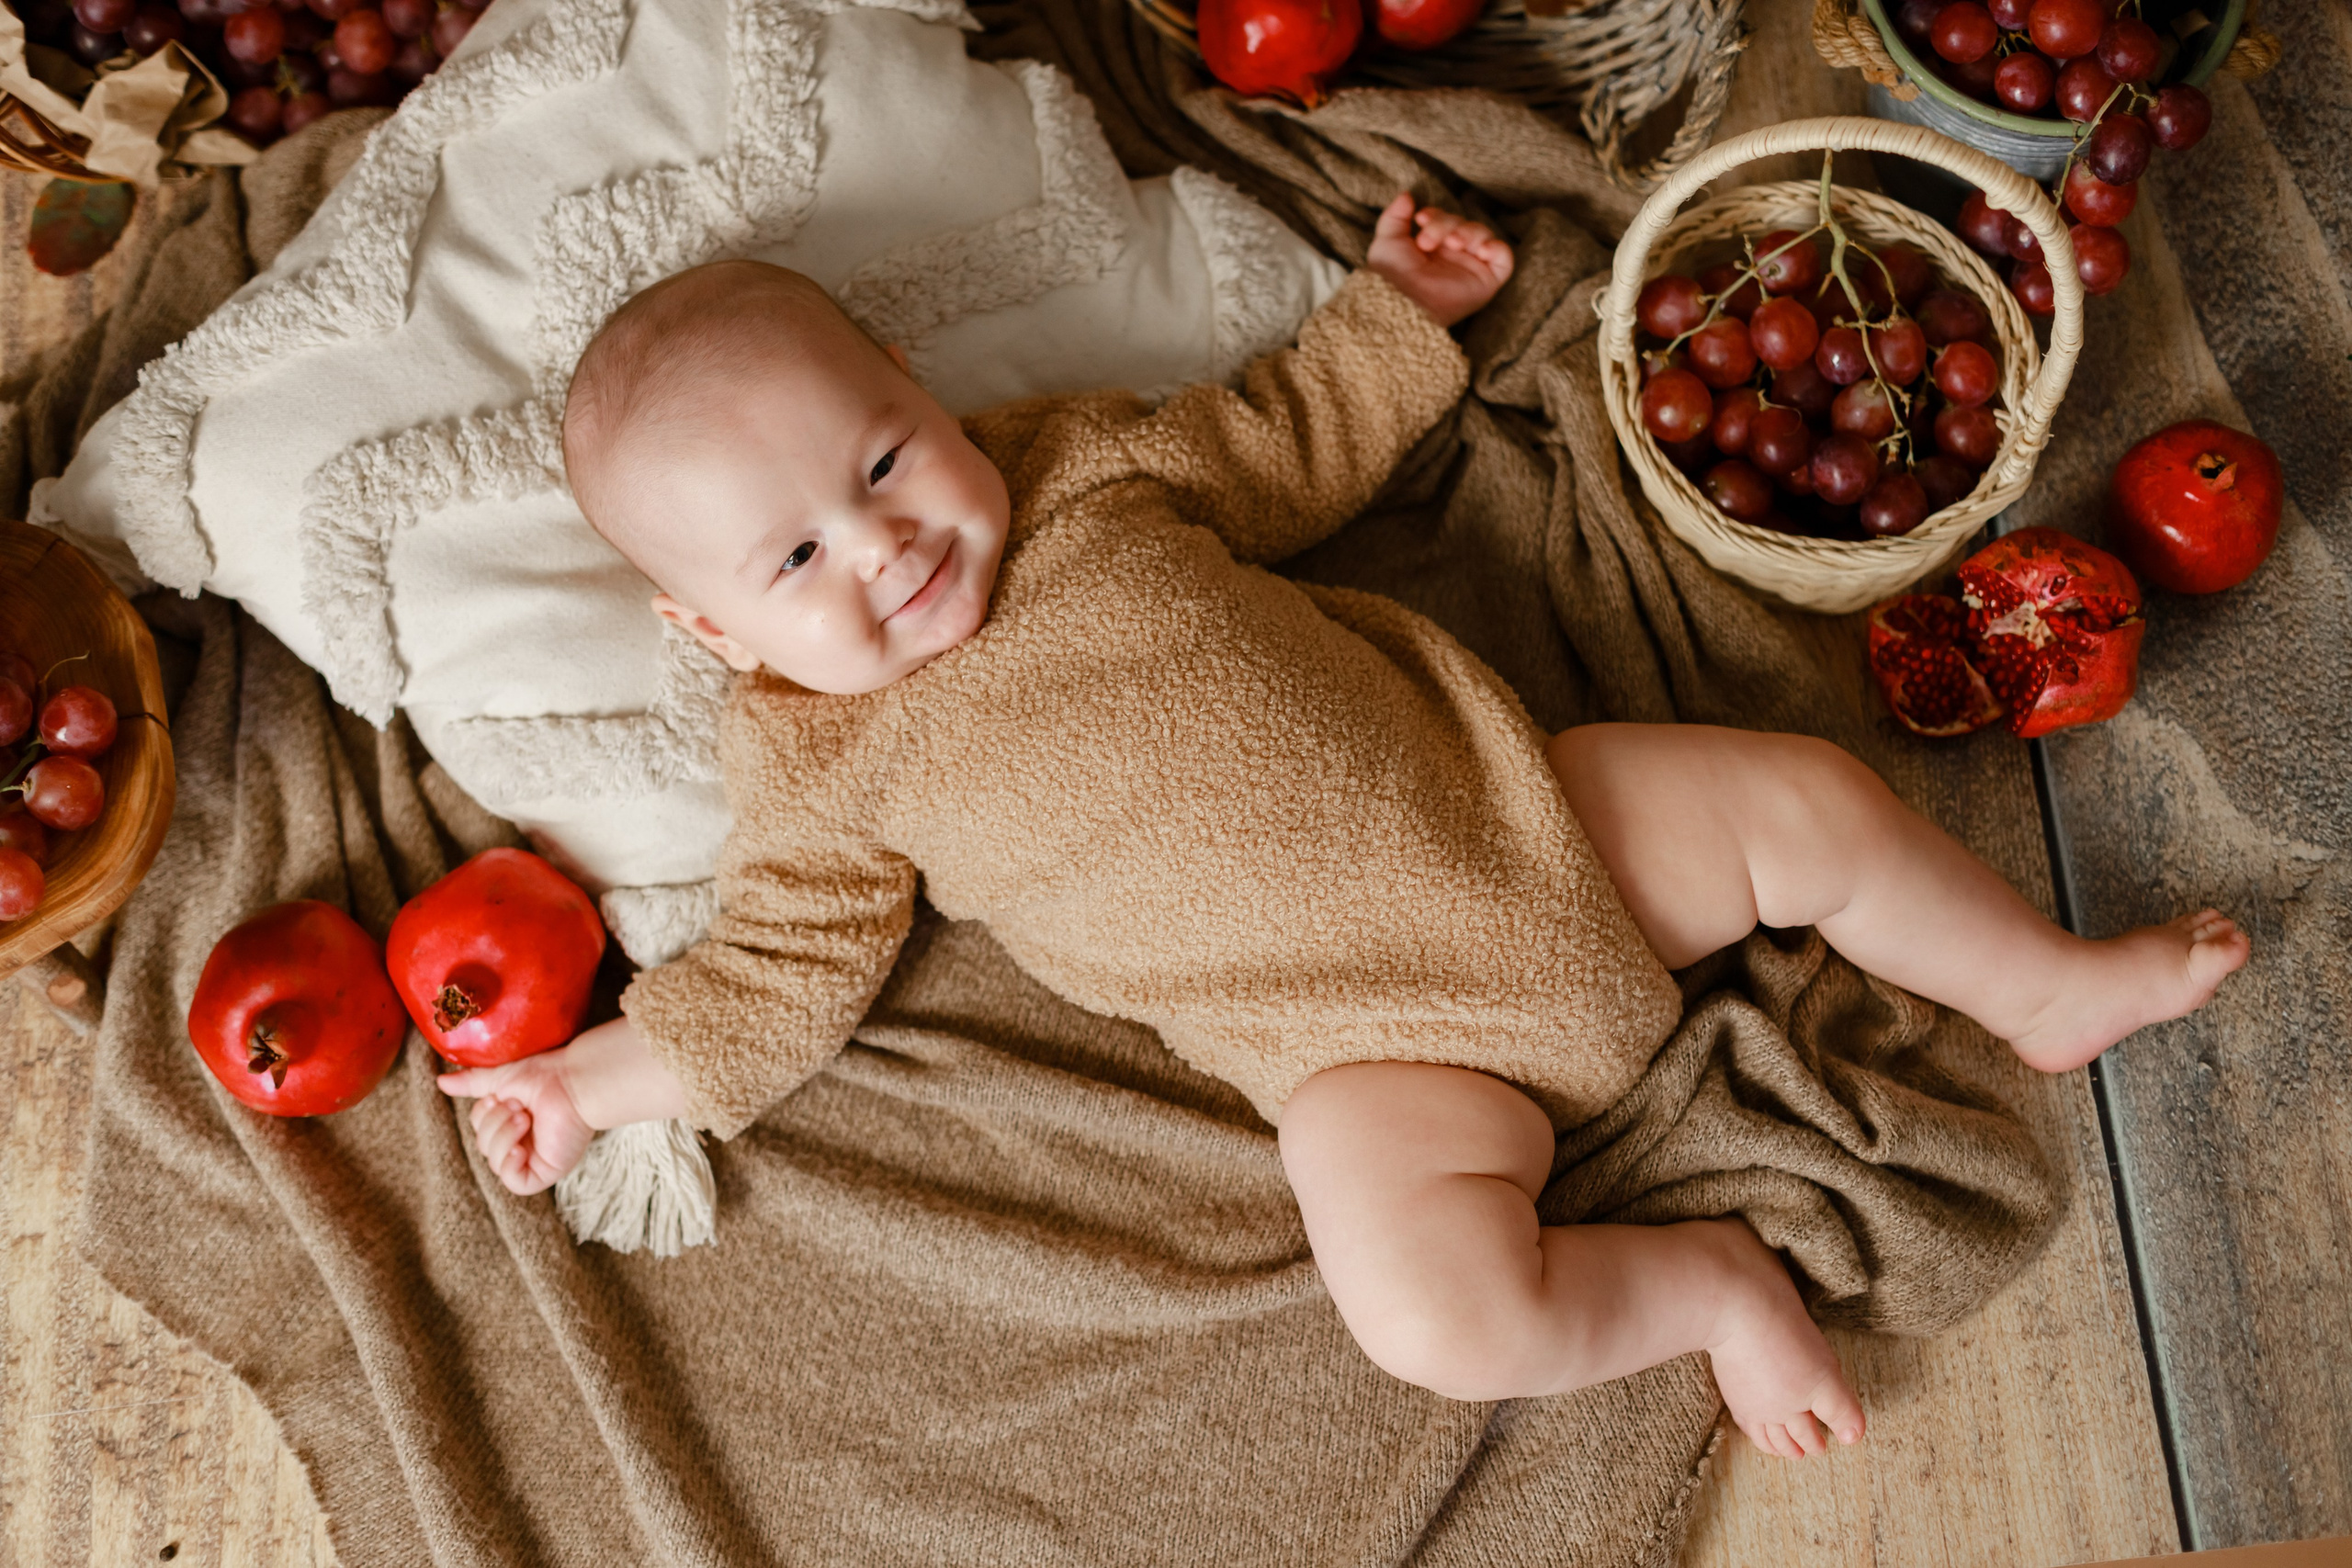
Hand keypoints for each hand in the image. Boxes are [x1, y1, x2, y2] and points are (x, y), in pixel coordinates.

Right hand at [439, 1051, 595, 1194]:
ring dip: (504, 1137)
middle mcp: (522, 1142)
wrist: (572, 1082)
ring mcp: (533, 1159)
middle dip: (495, 1124)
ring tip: (525, 1117)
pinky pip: (515, 1182)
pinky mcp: (545, 1172)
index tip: (500, 1096)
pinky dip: (510, 1165)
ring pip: (495, 1163)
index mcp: (511, 1123)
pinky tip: (519, 1148)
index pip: (479, 1130)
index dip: (483, 1115)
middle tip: (518, 1106)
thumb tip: (440, 1082)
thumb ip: (471, 1083)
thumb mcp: (500, 1078)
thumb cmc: (544, 1075)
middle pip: (483, 1146)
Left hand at [1364, 193, 1514, 326]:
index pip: (1445, 219)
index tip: (1421, 218)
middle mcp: (1454, 257)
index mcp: (1434, 248)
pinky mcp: (1488, 281)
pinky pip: (1504, 257)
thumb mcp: (1386, 242)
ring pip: (1483, 234)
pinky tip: (1481, 250)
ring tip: (1452, 243)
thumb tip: (1407, 195)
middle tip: (1427, 241)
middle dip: (1446, 224)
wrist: (1404, 301)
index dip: (1436, 214)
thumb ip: (1395, 216)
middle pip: (1463, 223)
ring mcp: (1472, 268)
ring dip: (1468, 232)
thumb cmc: (1391, 277)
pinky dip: (1497, 248)